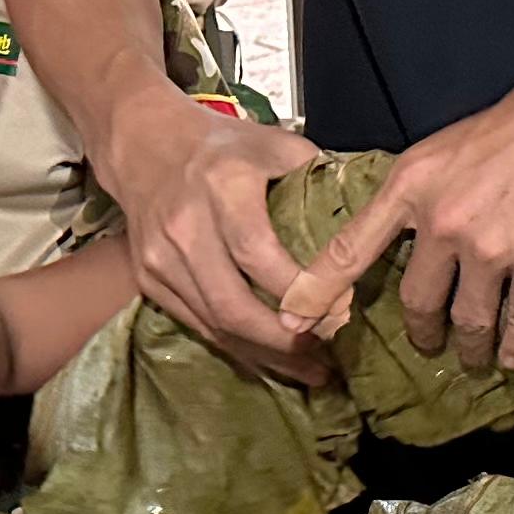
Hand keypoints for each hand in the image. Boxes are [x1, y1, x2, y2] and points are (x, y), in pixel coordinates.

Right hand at [100, 87, 329, 380]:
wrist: (145, 145)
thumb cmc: (223, 147)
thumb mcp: (274, 144)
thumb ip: (320, 176)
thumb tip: (368, 214)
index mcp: (223, 187)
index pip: (259, 255)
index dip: (301, 291)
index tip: (340, 311)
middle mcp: (186, 226)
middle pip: (233, 304)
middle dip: (284, 341)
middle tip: (327, 358)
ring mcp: (161, 258)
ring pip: (214, 325)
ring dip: (264, 355)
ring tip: (309, 369)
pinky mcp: (148, 280)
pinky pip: (196, 326)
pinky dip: (235, 348)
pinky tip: (269, 359)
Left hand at [278, 71, 513, 372]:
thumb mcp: (445, 149)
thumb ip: (419, 192)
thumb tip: (404, 233)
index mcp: (412, 185)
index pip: (351, 247)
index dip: (318, 290)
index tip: (295, 320)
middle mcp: (443, 220)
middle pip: (416, 301)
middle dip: (422, 332)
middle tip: (427, 344)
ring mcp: (490, 248)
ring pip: (467, 320)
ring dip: (470, 347)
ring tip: (475, 356)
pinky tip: (513, 354)